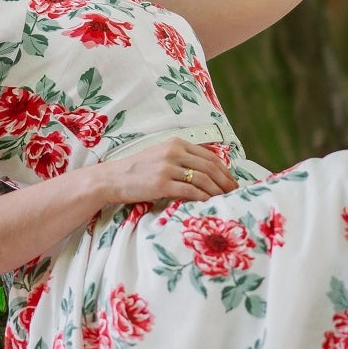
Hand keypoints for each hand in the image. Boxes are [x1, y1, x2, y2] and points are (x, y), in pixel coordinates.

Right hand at [99, 137, 237, 209]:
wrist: (111, 179)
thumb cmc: (137, 171)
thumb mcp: (160, 156)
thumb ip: (181, 158)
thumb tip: (206, 171)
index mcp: (176, 143)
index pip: (210, 156)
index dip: (225, 170)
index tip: (233, 181)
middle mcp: (173, 152)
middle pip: (210, 167)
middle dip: (226, 182)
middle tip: (235, 193)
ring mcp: (167, 168)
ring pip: (203, 179)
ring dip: (218, 191)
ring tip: (225, 201)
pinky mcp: (161, 184)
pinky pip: (190, 191)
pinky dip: (203, 198)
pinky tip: (209, 204)